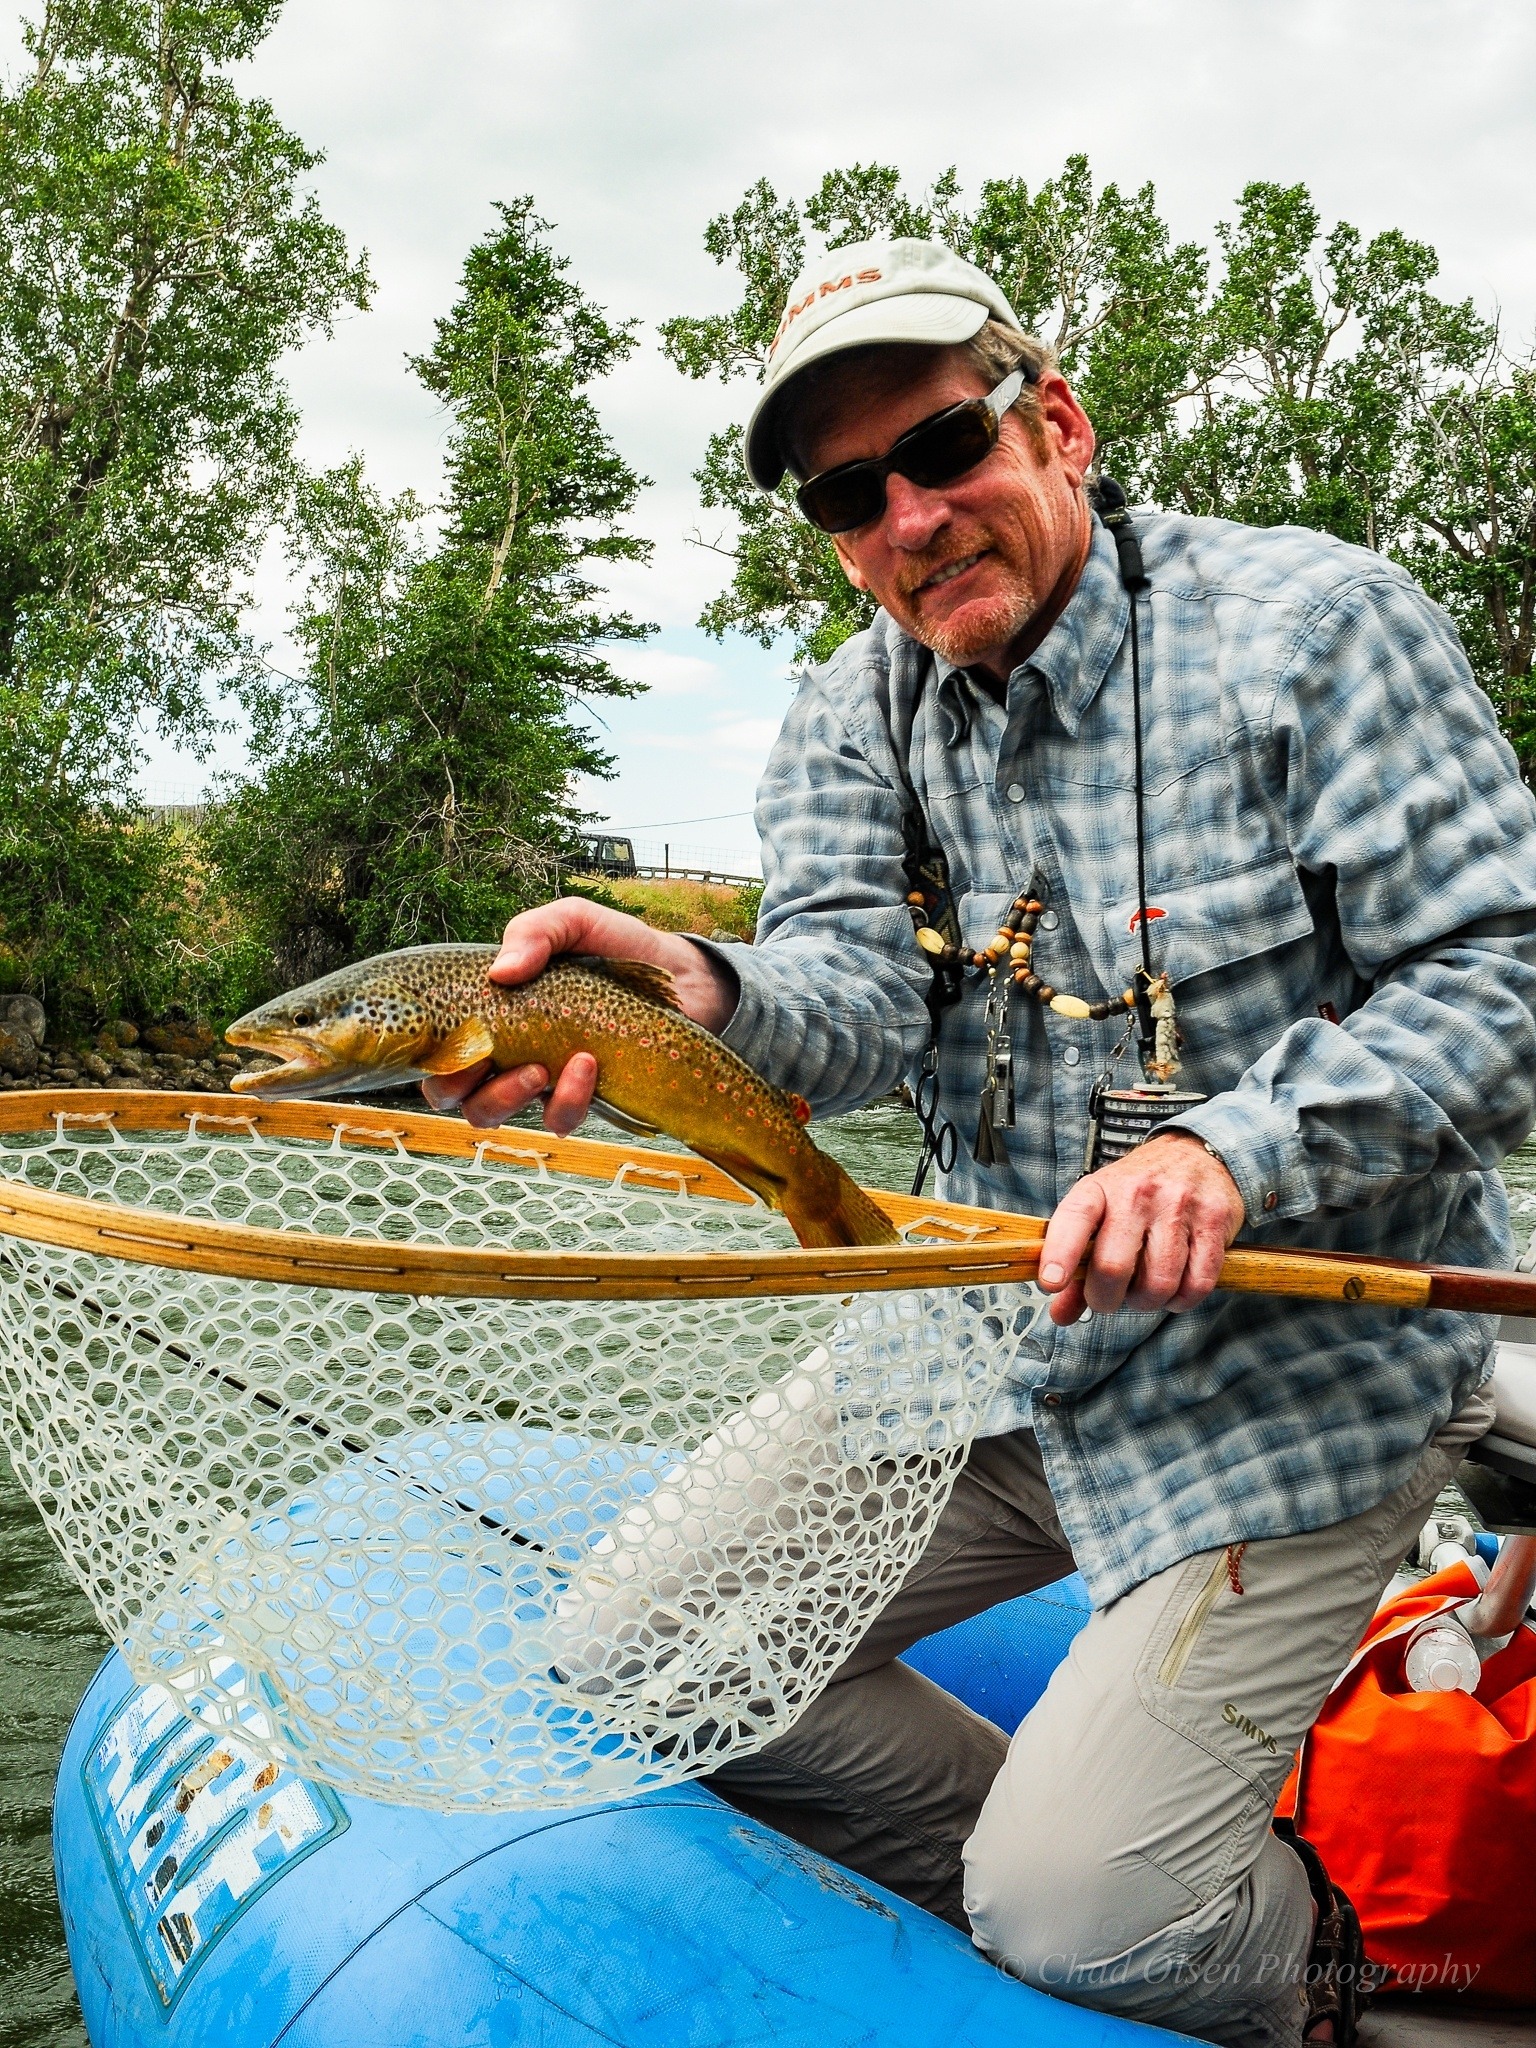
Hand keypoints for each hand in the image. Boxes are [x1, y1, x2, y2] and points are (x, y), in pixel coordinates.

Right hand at [420, 897, 738, 1135]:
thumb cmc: (619, 947)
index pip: (440, 1042)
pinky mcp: (583, 1099)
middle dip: (457, 1086)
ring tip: (540, 1069)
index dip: (429, 1053)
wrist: (685, 978)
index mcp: (495, 1010)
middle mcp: (509, 1050)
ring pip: (494, 1115)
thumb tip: (500, 974)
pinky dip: (566, 1098)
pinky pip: (558, 1118)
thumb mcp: (574, 922)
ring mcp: (544, 1079)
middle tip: (484, 1062)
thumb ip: (534, 932)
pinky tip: (588, 1065)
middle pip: (453, 1093)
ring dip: (506, 1097)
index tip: (449, 1040)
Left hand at [1037, 1132, 1245, 1325]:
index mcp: (1101, 1188)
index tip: (1050, 1282)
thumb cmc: (1138, 1191)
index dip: (1059, 1253)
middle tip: (1108, 1299)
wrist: (1194, 1153)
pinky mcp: (1215, 1221)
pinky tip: (1175, 1289)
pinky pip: (1198, 1284)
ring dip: (1147, 1302)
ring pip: (1158, 1283)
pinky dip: (1182, 1300)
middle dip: (1105, 1299)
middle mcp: (1138, 1193)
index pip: (1074, 1217)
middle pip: (1113, 1266)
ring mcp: (1179, 1206)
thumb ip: (1079, 1265)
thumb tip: (1060, 1315)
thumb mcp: (1101, 1212)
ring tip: (1144, 1290)